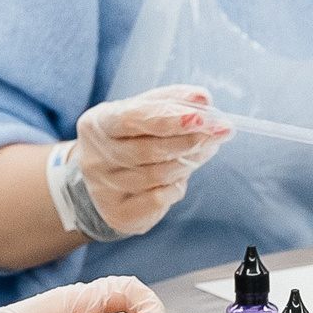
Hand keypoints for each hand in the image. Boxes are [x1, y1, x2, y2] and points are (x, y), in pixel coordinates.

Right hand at [59, 84, 229, 237]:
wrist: (103, 182)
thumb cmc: (130, 139)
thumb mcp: (143, 112)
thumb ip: (171, 101)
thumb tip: (202, 98)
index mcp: (97, 124)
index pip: (131, 118)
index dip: (168, 118)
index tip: (201, 116)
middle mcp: (94, 157)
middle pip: (147, 150)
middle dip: (188, 140)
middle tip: (218, 132)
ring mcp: (103, 188)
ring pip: (156, 176)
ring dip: (189, 162)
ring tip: (206, 149)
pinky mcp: (118, 214)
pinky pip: (157, 200)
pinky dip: (176, 187)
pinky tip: (180, 177)